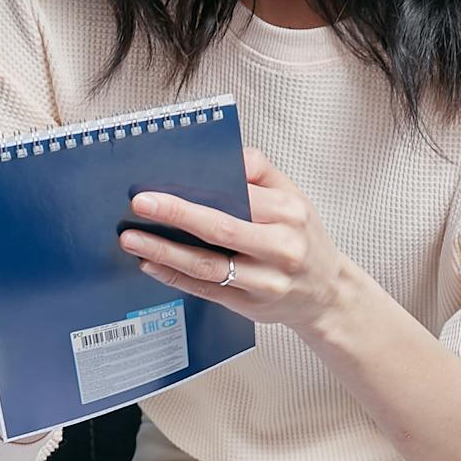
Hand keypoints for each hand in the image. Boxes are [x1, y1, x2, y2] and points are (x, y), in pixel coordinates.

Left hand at [118, 145, 350, 335]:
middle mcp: (281, 247)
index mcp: (290, 212)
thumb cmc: (303, 239)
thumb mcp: (295, 198)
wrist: (328, 293)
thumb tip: (224, 155)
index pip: (241, 195)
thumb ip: (261, 172)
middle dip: (176, 215)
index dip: (199, 191)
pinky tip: (150, 264)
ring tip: (133, 239)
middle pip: (221, 229)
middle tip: (140, 204)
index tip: (161, 183)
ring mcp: (266, 280)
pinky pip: (205, 289)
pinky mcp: (250, 304)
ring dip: (165, 251)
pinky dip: (174, 276)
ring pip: (208, 265)